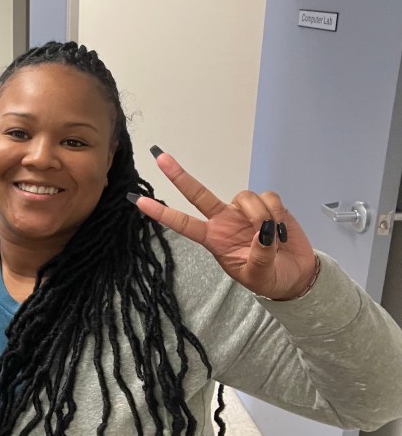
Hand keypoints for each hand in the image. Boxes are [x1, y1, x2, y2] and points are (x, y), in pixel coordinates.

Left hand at [131, 148, 317, 299]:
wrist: (295, 276)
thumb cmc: (270, 278)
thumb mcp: (259, 275)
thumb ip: (259, 256)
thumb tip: (263, 233)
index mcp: (214, 239)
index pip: (183, 224)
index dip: (162, 213)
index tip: (140, 202)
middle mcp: (223, 220)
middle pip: (197, 194)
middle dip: (179, 175)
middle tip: (159, 157)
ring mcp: (243, 211)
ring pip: (243, 197)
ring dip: (260, 215)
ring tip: (273, 236)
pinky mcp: (267, 205)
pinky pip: (268, 197)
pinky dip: (276, 212)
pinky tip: (282, 229)